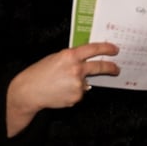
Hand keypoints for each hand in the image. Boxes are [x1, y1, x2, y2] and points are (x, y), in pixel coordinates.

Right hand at [5, 42, 119, 136]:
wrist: (30, 90)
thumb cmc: (40, 73)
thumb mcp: (56, 58)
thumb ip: (72, 59)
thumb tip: (87, 61)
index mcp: (70, 55)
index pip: (93, 49)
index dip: (106, 49)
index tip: (114, 50)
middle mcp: (76, 69)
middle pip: (99, 67)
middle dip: (110, 68)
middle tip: (116, 69)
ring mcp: (78, 84)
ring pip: (86, 82)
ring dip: (79, 83)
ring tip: (62, 83)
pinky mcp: (77, 97)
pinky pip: (80, 93)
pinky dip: (73, 92)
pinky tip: (61, 91)